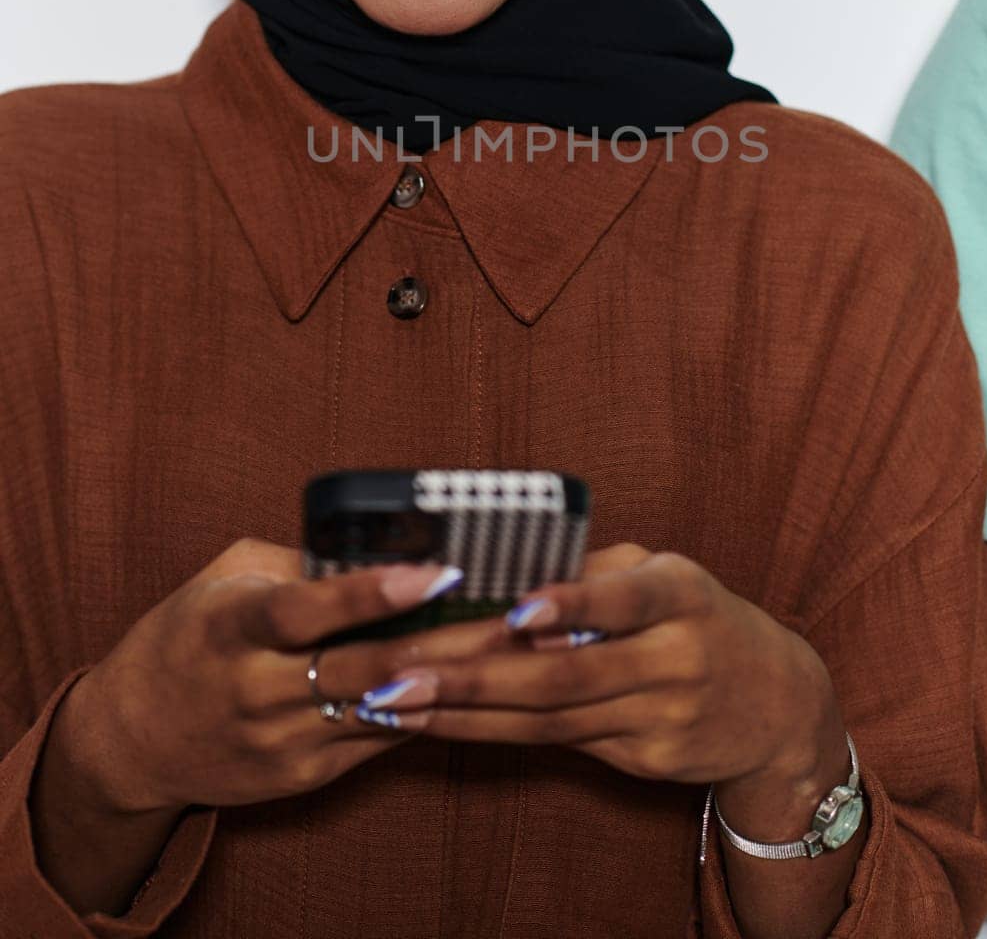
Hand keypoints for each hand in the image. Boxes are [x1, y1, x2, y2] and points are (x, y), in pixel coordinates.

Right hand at [62, 537, 525, 814]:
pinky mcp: (303, 776)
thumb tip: (384, 542)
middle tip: (520, 613)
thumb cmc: (191, 634)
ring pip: (385, 710)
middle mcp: (257, 689)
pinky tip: (481, 685)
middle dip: (450, 642)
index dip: (371, 592)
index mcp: (234, 627)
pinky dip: (428, 710)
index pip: (307, 609)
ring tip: (522, 650)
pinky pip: (379, 740)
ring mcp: (281, 740)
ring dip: (456, 682)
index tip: (438, 572)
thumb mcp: (226, 578)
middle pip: (366, 668)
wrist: (132, 738)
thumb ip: (299, 562)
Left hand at [359, 542, 836, 788]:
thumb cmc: (700, 618)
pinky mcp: (646, 760)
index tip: (517, 611)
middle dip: (475, 676)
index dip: (573, 605)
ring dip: (467, 714)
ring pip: (551, 720)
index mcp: (681, 595)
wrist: (776, 706)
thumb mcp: (666, 575)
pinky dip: (494, 734)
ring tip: (396, 704)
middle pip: (567, 675)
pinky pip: (559, 745)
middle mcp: (676, 658)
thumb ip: (594, 573)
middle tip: (400, 673)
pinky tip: (441, 725)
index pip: (626, 598)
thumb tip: (505, 570)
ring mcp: (662, 717)